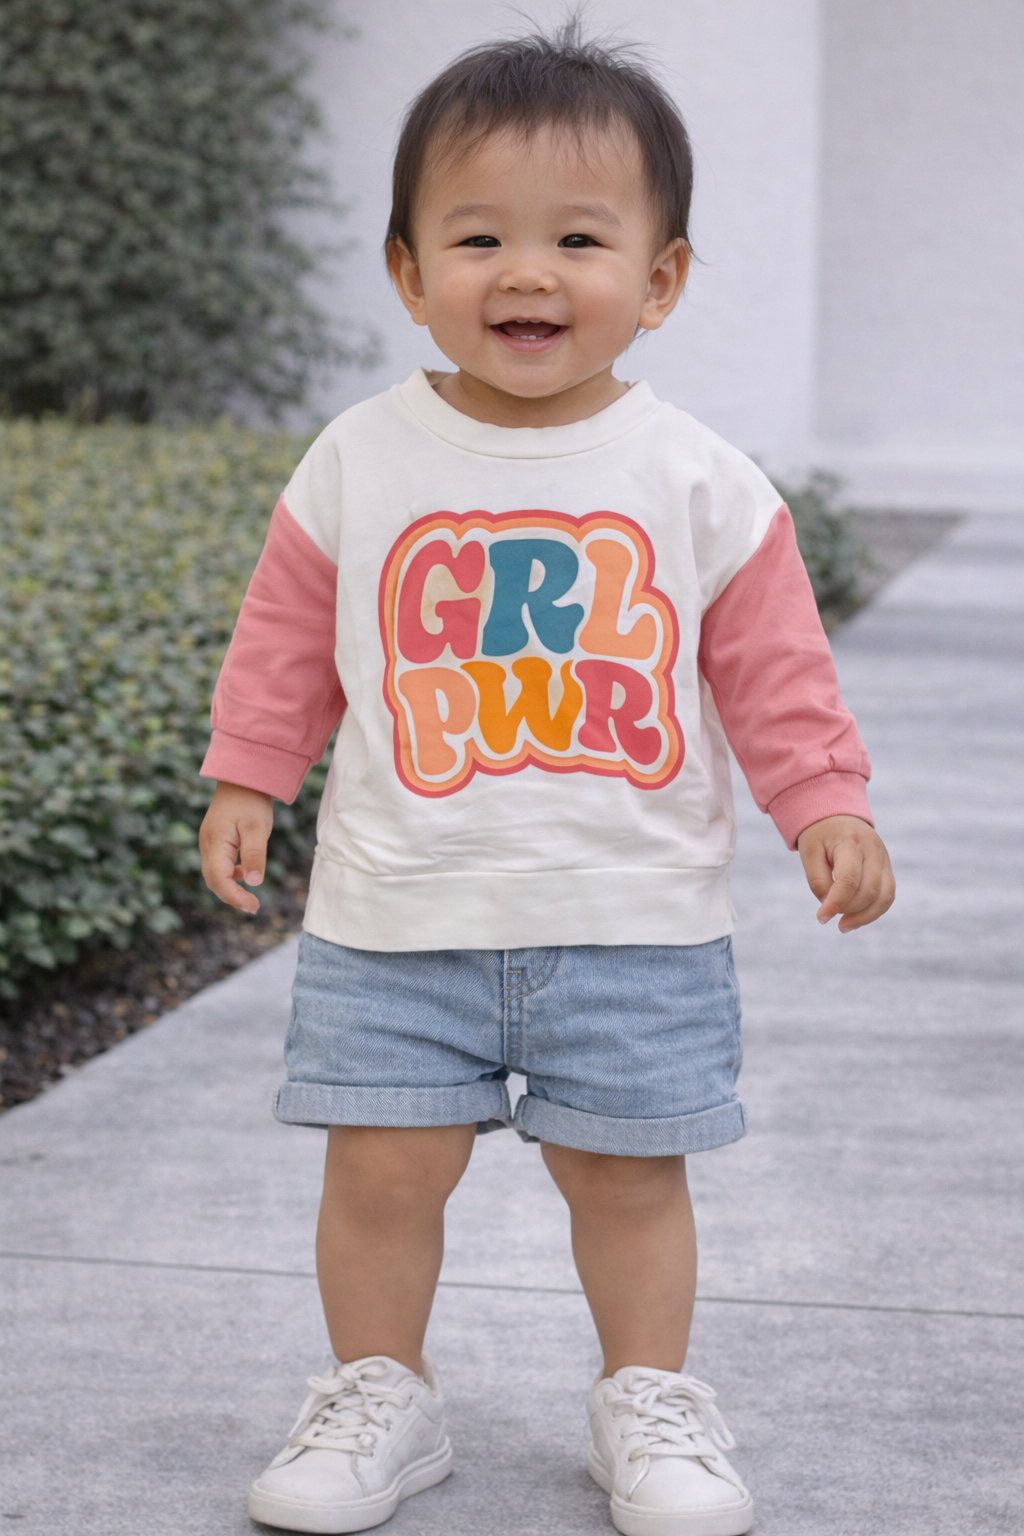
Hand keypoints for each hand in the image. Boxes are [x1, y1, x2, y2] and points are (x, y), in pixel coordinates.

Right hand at [199, 782, 273, 914]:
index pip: (219, 879)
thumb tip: (253, 883)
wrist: (242, 776)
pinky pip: (219, 865)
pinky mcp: (216, 840)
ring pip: (215, 874)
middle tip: (254, 907)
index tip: (252, 907)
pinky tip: (245, 874)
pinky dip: (230, 876)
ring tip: (249, 899)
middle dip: (232, 897)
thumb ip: (254, 855)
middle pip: (213, 880)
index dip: (234, 897)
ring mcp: (209, 843)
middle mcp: (207, 845)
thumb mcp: (257, 827)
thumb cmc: (250, 800)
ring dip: (230, 888)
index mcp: (214, 843)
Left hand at [797, 815, 894, 932]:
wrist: (837, 815)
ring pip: (885, 896)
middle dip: (849, 910)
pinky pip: (888, 896)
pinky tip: (856, 919)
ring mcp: (884, 859)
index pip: (849, 879)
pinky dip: (874, 911)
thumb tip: (830, 905)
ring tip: (844, 926)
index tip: (821, 918)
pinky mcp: (887, 868)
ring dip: (865, 917)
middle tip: (828, 915)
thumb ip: (818, 880)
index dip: (836, 902)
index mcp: (850, 842)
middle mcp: (873, 850)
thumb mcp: (809, 852)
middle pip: (869, 890)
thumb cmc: (819, 835)